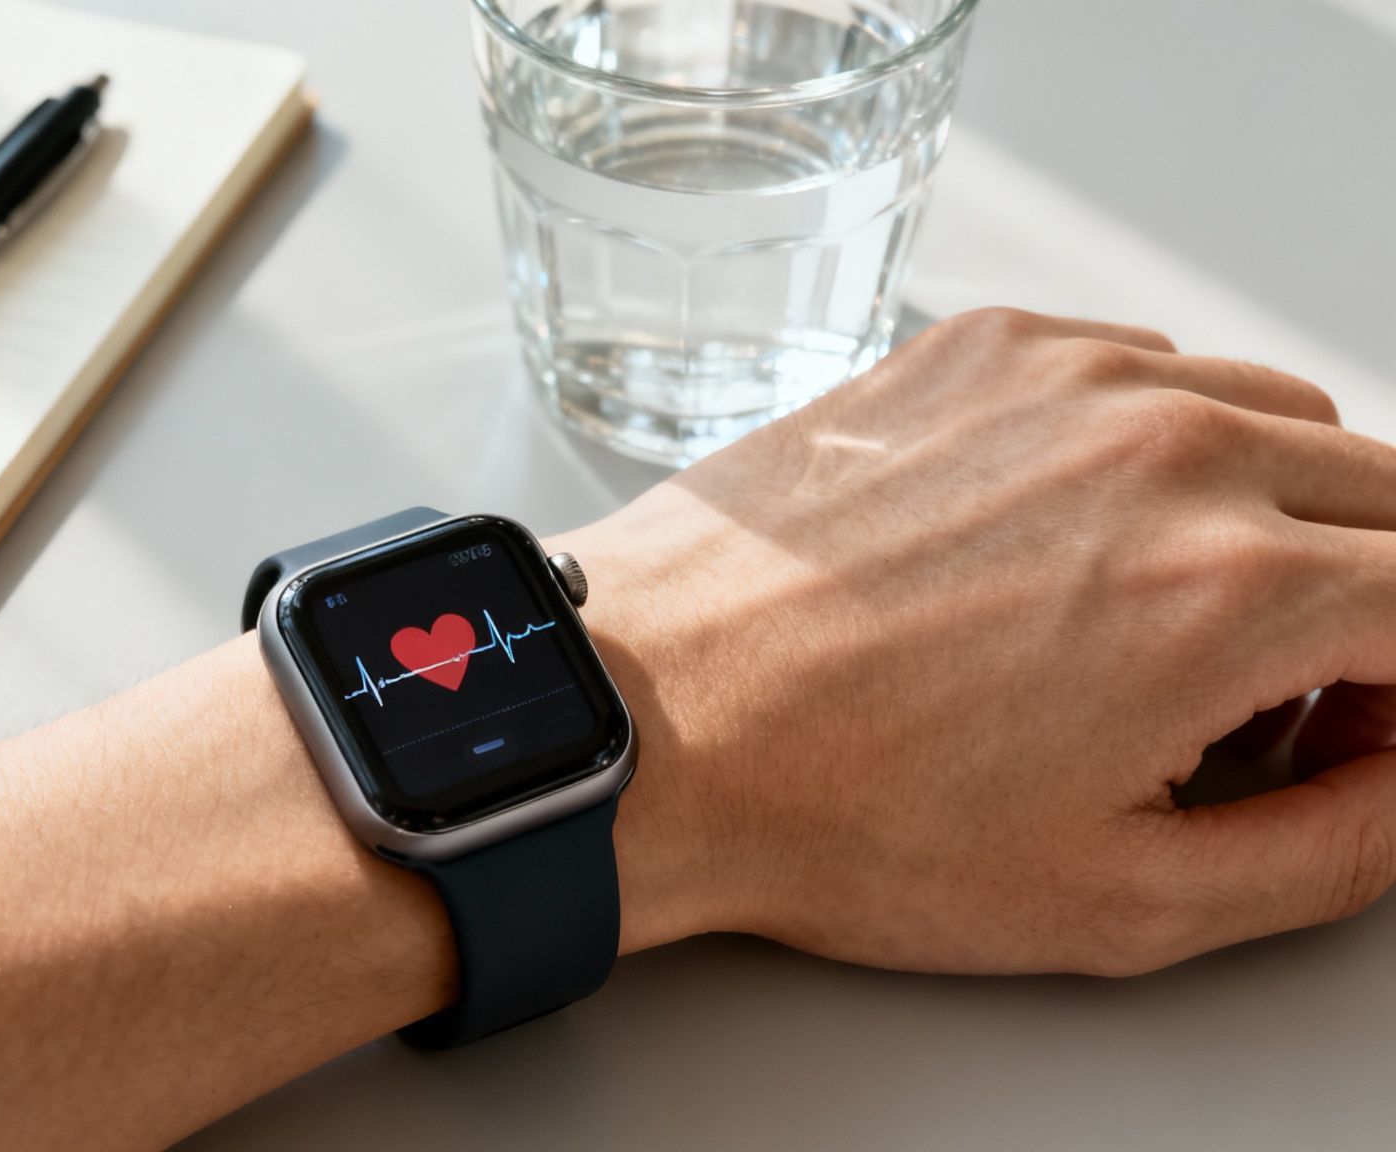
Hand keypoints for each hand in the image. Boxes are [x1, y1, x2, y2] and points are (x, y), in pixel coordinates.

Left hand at [564, 308, 1395, 974]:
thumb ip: (1332, 847)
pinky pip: (1146, 367)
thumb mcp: (1120, 899)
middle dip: (1371, 598)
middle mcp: (1164, 449)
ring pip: (1273, 415)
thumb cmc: (839, 812)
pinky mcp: (975, 350)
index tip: (1355, 736)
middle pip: (1382, 495)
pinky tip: (1076, 540)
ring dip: (1277, 512)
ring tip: (1171, 622)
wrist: (648, 721)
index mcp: (1230, 589)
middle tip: (1277, 697)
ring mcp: (1063, 378)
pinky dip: (1162, 444)